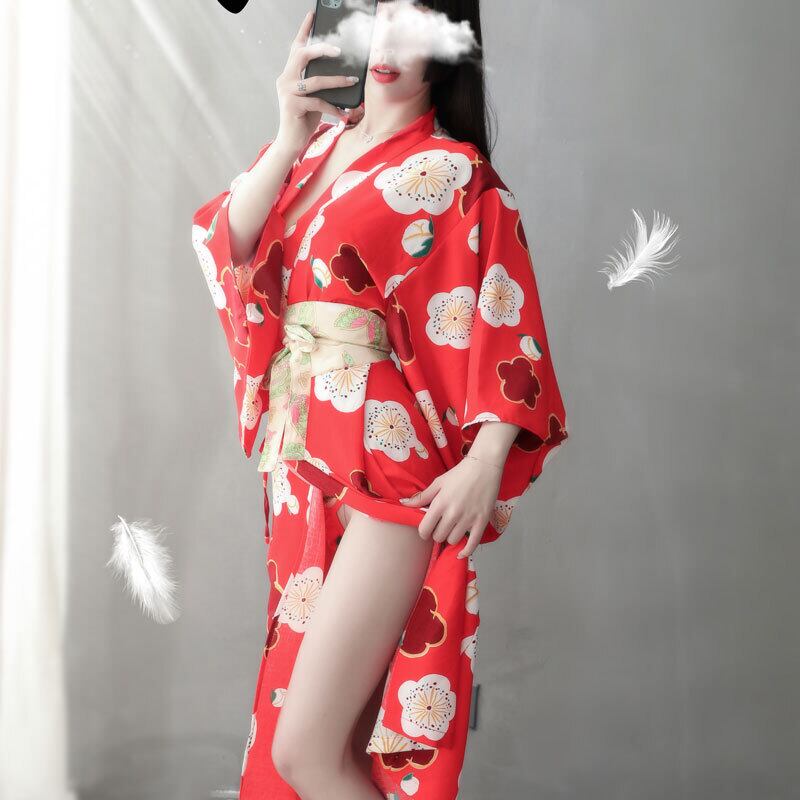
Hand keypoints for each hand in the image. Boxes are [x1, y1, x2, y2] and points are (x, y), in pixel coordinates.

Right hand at [274, 10, 361, 153]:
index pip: (296, 47)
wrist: (292, 142)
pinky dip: (333, 108)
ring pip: (316, 81)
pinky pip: (318, 103)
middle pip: (302, 55)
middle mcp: (285, 79)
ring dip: (337, 81)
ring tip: (352, 80)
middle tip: (339, 50)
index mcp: (289, 74)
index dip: (304, 31)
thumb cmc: (304, 118)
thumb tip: (343, 74)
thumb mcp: (314, 97)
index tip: (313, 15)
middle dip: (321, 49)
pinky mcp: (292, 106)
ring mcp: (287, 92)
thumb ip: (320, 84)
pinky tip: (342, 113)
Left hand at [399, 456, 502, 558]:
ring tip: (452, 529)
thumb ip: (422, 497)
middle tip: (441, 526)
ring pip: (453, 541)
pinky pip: (472, 543)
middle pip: (438, 537)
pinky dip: (465, 551)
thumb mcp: (438, 483)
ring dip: (451, 537)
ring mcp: (468, 519)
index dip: (423, 532)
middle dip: (437, 533)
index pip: (424, 529)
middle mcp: (453, 514)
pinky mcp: (481, 521)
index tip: (427, 529)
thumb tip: (404, 504)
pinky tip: (460, 553)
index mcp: (439, 504)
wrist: (484, 467)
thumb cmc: (459, 473)